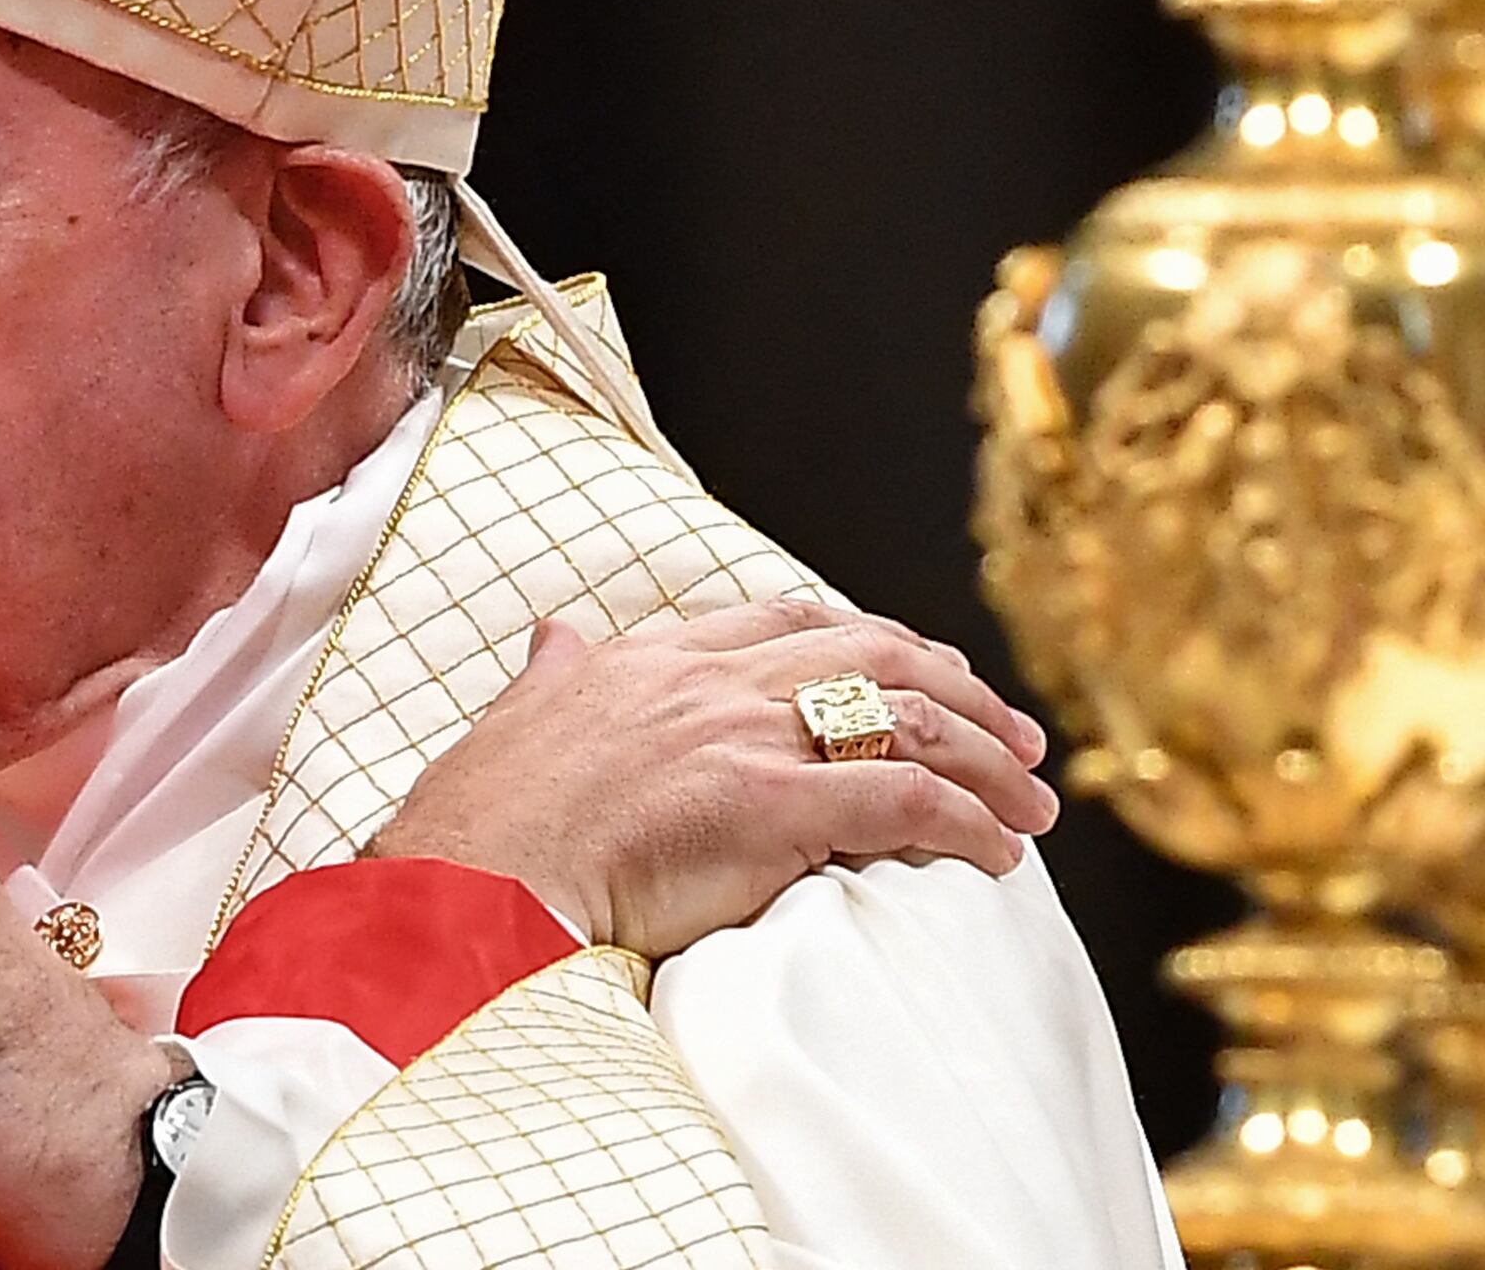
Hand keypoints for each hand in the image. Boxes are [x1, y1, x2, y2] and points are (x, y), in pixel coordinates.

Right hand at [370, 598, 1057, 957]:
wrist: (471, 884)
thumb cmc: (482, 827)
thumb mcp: (515, 723)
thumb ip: (552, 676)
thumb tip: (554, 638)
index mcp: (651, 661)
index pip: (788, 621)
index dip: (873, 639)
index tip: (924, 668)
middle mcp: (710, 682)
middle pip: (875, 657)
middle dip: (962, 691)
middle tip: (1016, 735)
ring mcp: (744, 738)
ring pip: (910, 721)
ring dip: (989, 759)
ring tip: (1033, 801)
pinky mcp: (771, 806)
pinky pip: (905, 800)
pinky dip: (969, 821)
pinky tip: (999, 851)